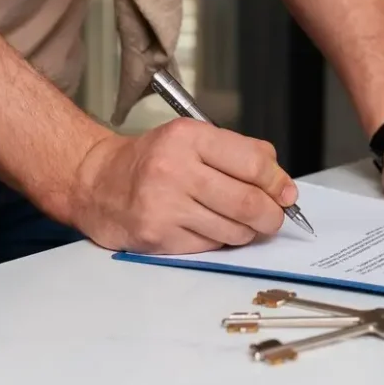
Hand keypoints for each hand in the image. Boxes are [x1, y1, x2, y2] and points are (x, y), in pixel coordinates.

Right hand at [69, 119, 297, 253]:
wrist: (96, 182)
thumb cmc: (151, 160)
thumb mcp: (193, 138)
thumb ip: (239, 155)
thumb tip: (282, 186)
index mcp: (189, 137)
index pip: (254, 163)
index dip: (278, 183)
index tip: (286, 193)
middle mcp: (175, 169)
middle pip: (248, 202)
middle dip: (271, 215)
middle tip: (274, 217)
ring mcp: (165, 206)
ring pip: (233, 230)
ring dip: (246, 231)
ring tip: (238, 222)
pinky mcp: (158, 237)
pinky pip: (210, 247)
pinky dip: (219, 241)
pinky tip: (208, 228)